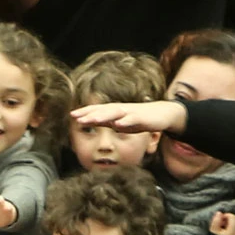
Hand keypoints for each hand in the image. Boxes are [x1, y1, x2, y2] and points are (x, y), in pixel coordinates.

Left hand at [70, 101, 187, 134]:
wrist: (162, 114)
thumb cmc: (139, 119)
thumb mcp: (120, 122)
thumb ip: (107, 122)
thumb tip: (92, 122)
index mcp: (114, 111)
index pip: (97, 110)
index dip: (85, 112)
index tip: (72, 115)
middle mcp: (121, 109)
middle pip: (103, 111)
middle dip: (89, 114)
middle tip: (77, 118)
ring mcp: (131, 113)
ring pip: (115, 113)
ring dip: (102, 116)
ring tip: (91, 119)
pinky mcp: (142, 118)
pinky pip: (133, 119)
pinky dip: (125, 121)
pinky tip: (118, 124)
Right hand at [209, 211, 234, 234]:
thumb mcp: (213, 230)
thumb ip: (216, 220)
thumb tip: (219, 213)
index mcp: (234, 229)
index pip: (232, 217)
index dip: (226, 215)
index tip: (219, 219)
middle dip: (230, 220)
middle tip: (221, 223)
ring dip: (232, 225)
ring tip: (223, 229)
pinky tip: (228, 234)